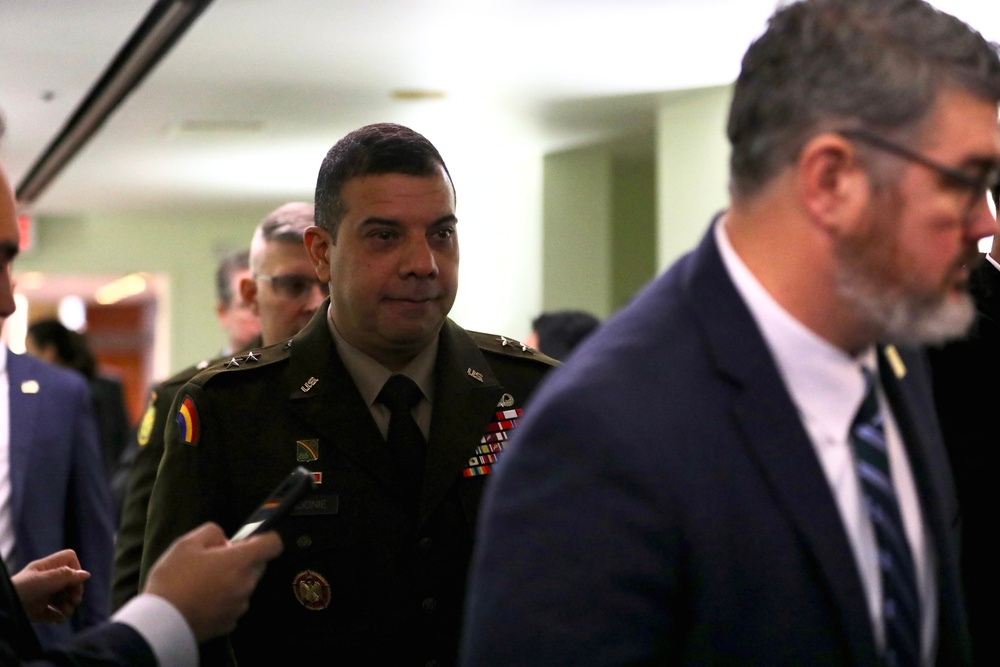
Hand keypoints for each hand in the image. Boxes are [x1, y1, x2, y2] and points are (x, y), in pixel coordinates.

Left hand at [11, 550, 89, 622]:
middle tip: (74, 600)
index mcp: (46, 568)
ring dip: (69, 606)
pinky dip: (60, 616)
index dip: (76, 568)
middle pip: (70, 581)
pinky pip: (56, 613)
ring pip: (65, 598)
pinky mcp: (39, 611)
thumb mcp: (44, 580)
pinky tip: (59, 619)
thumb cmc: (20, 590)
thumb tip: (86, 574)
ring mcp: (43, 595)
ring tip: (66, 612)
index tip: (74, 581)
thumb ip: (66, 576)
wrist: (3, 610)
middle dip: (75, 591)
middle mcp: (46, 580)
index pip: (68, 560)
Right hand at [143, 522, 282, 641]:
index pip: (273, 544)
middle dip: (242, 561)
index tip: (244, 542)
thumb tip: (224, 540)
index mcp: (240, 561)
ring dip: (232, 582)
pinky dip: (224, 601)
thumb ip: (211, 532)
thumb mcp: (186, 544)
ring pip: (245, 586)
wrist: (160, 623)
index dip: (263, 538)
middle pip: (258, 565)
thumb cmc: (173, 579)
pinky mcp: (230, 624)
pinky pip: (234, 605)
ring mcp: (240, 606)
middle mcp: (247, 584)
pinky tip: (202, 602)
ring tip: (203, 584)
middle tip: (213, 563)